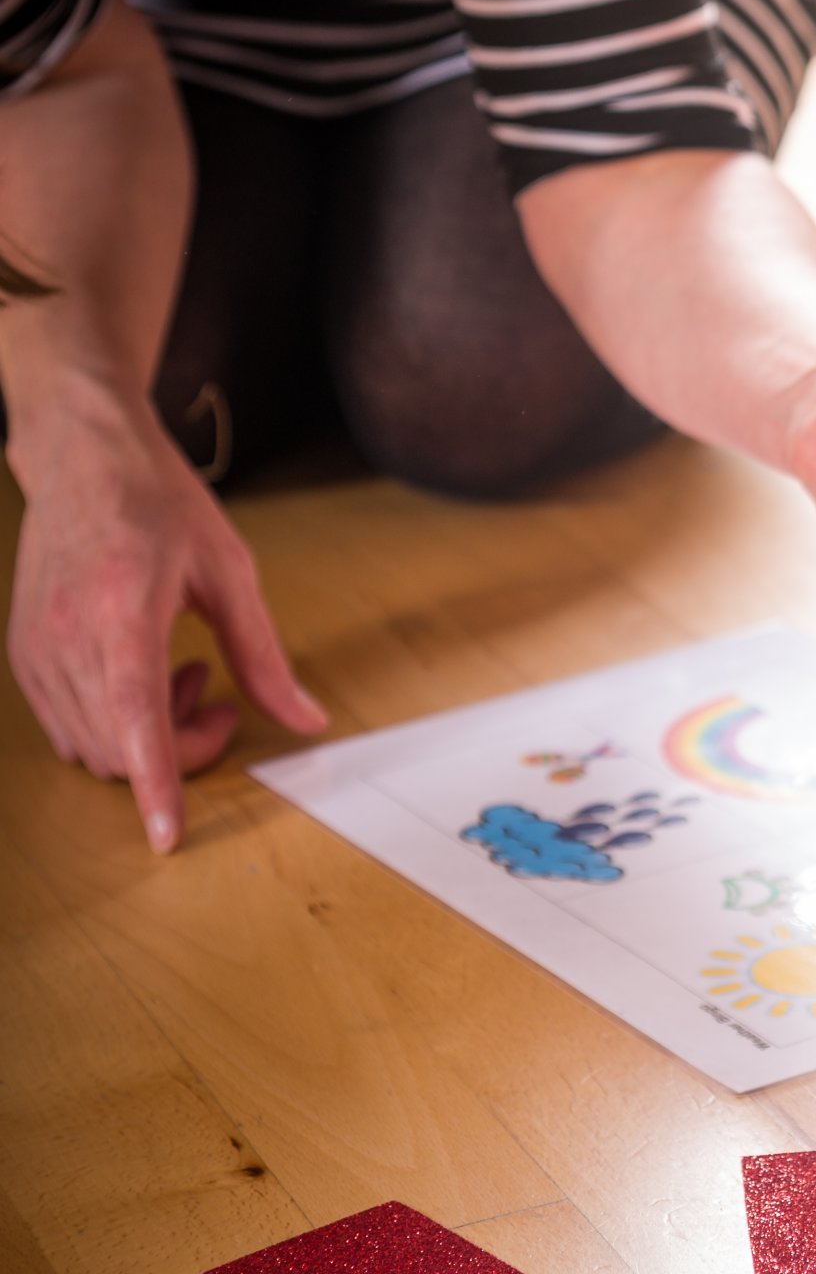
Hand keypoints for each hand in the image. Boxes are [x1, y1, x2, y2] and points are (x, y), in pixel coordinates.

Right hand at [5, 394, 326, 852]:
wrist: (84, 459)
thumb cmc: (160, 504)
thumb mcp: (230, 570)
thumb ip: (264, 655)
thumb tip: (306, 720)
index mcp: (121, 609)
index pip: (133, 719)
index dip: (155, 781)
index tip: (169, 835)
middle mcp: (66, 637)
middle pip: (117, 747)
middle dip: (180, 750)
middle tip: (219, 698)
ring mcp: (34, 649)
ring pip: (90, 747)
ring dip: (149, 737)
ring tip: (187, 675)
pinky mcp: (23, 655)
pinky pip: (68, 726)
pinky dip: (115, 725)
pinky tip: (146, 677)